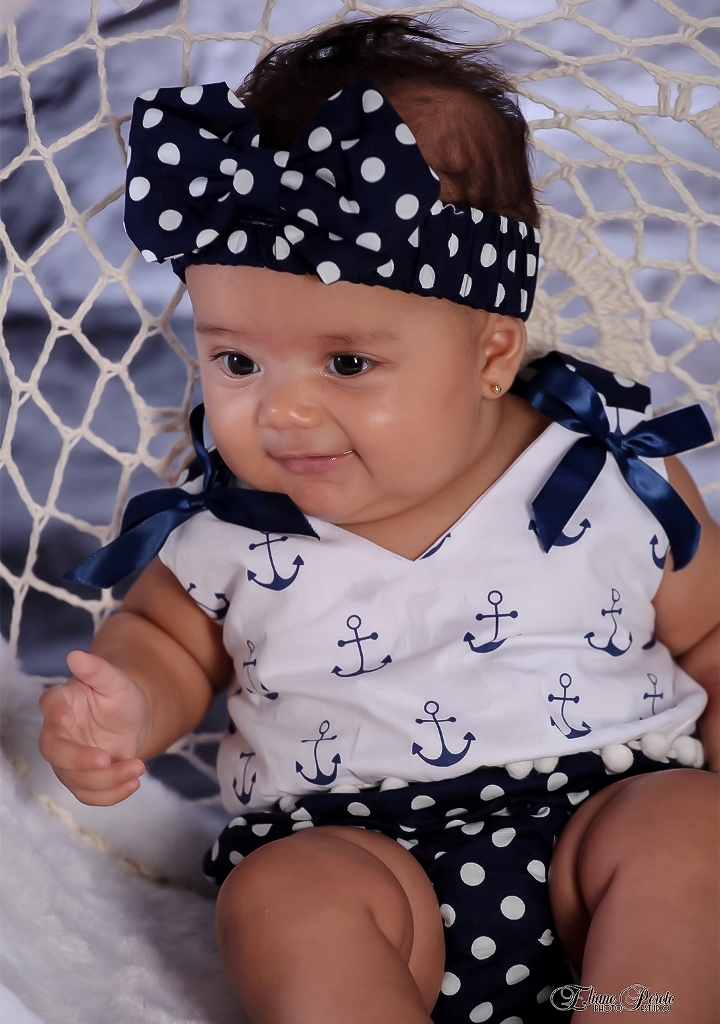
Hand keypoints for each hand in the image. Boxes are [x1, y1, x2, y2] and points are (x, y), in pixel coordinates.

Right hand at [38, 650, 147, 804]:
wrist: (133, 721)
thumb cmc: (119, 697)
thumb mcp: (115, 681)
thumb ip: (97, 670)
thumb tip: (75, 655)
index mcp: (63, 702)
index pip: (50, 705)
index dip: (54, 713)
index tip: (66, 719)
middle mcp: (58, 733)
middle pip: (54, 750)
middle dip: (78, 759)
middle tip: (107, 759)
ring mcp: (67, 759)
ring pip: (74, 778)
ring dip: (105, 779)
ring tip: (137, 767)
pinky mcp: (82, 779)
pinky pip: (89, 795)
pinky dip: (111, 795)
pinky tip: (133, 784)